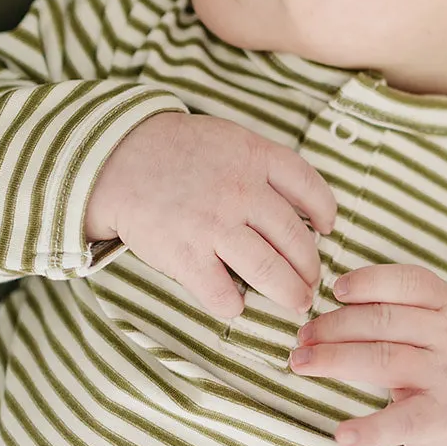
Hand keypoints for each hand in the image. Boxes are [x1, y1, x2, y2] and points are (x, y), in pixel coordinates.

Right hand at [85, 112, 336, 318]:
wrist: (119, 159)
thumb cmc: (181, 152)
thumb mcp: (231, 140)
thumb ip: (265, 167)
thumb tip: (303, 211)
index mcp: (255, 157)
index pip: (310, 187)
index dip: (325, 211)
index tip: (327, 229)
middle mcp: (241, 191)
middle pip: (296, 240)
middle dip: (310, 268)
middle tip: (312, 282)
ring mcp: (214, 225)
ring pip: (270, 271)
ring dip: (290, 293)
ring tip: (296, 301)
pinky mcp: (186, 256)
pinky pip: (223, 294)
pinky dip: (235, 305)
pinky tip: (236, 303)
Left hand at [289, 262, 446, 445]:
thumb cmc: (430, 353)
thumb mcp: (424, 320)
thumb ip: (387, 307)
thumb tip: (323, 309)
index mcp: (446, 302)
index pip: (406, 281)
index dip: (368, 283)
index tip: (336, 291)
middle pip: (384, 321)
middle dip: (335, 326)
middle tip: (303, 337)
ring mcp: (445, 376)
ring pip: (383, 359)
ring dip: (334, 360)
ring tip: (300, 363)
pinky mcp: (438, 417)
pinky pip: (399, 421)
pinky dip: (369, 428)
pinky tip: (342, 434)